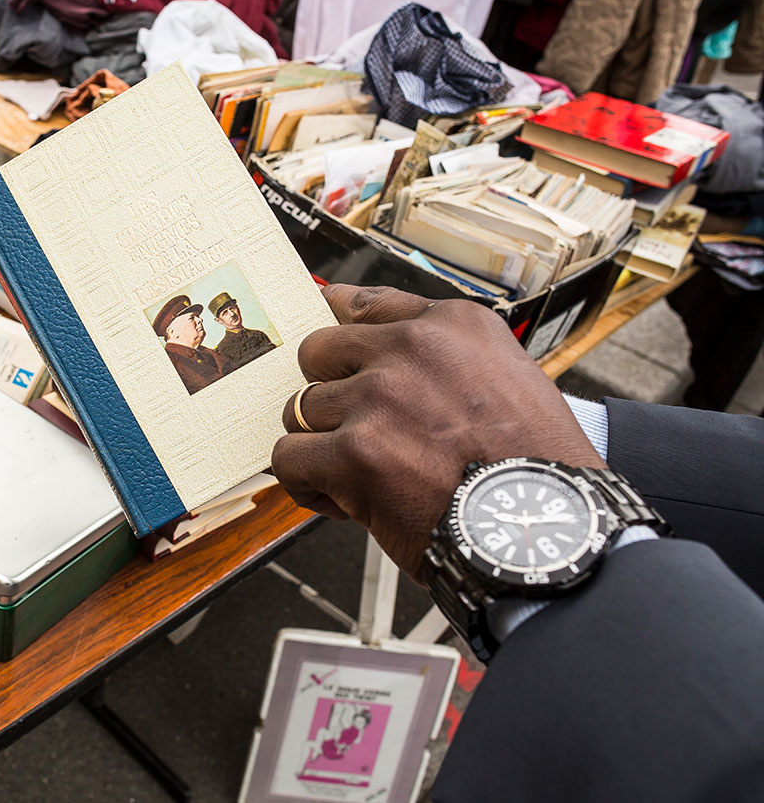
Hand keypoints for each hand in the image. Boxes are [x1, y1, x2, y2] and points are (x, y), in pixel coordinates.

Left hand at [271, 285, 603, 582]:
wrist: (550, 533)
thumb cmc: (534, 469)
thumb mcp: (509, 381)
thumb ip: (443, 357)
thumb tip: (365, 335)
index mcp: (453, 326)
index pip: (363, 306)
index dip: (343, 341)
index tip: (332, 355)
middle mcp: (411, 349)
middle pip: (318, 352)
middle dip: (329, 393)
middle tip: (356, 432)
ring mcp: (379, 398)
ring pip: (301, 409)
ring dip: (321, 444)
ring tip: (359, 476)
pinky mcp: (354, 453)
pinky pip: (289, 457)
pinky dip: (306, 484)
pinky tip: (341, 501)